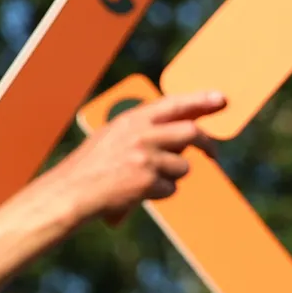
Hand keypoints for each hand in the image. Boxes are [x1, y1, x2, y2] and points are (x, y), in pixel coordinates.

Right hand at [49, 91, 224, 217]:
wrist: (71, 192)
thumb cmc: (93, 167)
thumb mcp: (113, 137)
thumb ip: (144, 131)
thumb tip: (186, 130)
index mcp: (130, 121)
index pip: (172, 104)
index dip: (199, 100)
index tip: (220, 98)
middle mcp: (140, 135)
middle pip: (190, 132)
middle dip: (207, 143)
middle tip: (214, 153)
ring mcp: (145, 157)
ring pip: (183, 166)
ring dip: (172, 177)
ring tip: (144, 180)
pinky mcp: (148, 180)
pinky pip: (171, 188)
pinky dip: (159, 194)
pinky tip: (136, 193)